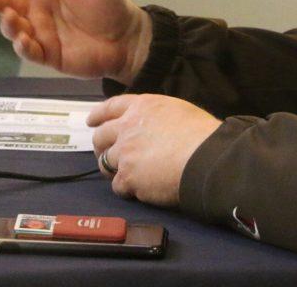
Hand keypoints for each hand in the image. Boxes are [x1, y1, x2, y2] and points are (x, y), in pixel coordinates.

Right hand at [0, 0, 150, 83]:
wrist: (127, 40)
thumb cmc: (111, 6)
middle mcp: (39, 9)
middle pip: (9, 3)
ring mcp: (41, 32)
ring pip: (15, 27)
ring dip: (8, 24)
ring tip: (10, 18)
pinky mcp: (48, 54)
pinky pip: (29, 51)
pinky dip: (22, 46)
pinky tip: (22, 40)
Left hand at [89, 94, 221, 205]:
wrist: (205, 158)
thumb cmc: (201, 133)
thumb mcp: (177, 110)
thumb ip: (156, 116)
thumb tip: (153, 127)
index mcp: (140, 107)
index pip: (110, 107)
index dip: (98, 114)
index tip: (91, 121)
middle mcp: (127, 127)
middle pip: (101, 136)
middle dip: (100, 145)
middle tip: (105, 152)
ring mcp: (125, 153)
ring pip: (105, 162)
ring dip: (111, 168)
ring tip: (120, 174)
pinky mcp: (128, 177)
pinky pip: (117, 186)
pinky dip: (125, 188)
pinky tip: (135, 190)